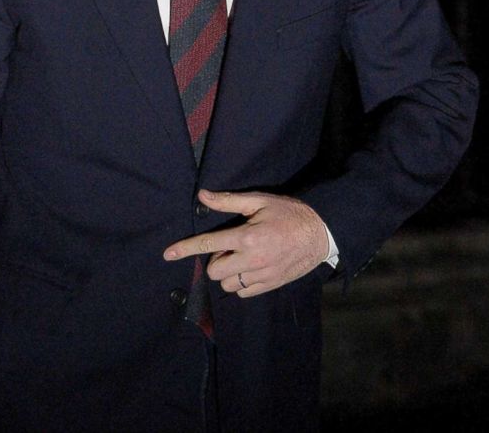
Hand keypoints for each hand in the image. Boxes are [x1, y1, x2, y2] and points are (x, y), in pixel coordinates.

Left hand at [162, 190, 328, 297]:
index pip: (208, 244)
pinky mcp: (272, 285)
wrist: (321, 233)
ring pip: (228, 284)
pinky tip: (250, 268)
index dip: (185, 248)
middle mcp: (252, 260)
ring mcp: (262, 275)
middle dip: (216, 259)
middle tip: (230, 246)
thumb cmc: (289, 213)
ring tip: (242, 257)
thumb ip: (229, 202)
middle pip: (214, 270)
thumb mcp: (259, 201)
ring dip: (228, 272)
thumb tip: (203, 196)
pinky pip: (244, 292)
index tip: (167, 254)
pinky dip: (241, 283)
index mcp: (246, 237)